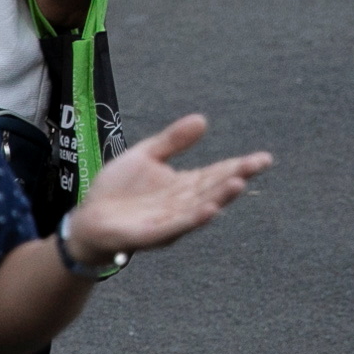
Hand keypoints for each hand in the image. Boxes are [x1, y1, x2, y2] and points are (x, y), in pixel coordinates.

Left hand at [63, 112, 274, 259]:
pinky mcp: (153, 234)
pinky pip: (177, 227)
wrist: (88, 219)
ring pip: (200, 207)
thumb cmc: (117, 190)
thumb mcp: (145, 155)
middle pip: (214, 188)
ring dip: (220, 197)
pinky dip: (195, 219)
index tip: (264, 158)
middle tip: (257, 164)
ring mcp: (170, 220)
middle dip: (236, 177)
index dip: (240, 165)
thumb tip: (202, 119)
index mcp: (184, 185)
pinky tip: (210, 209)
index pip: (217, 173)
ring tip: (239, 183)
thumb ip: (173, 141)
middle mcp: (183, 204)